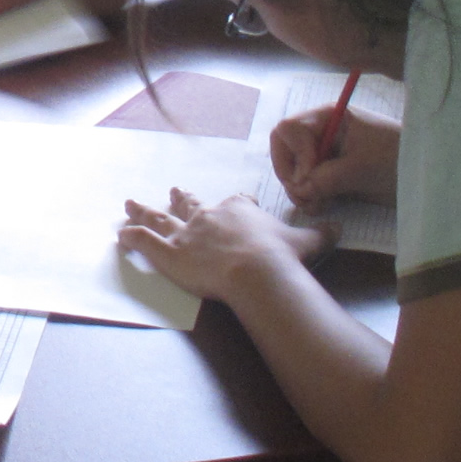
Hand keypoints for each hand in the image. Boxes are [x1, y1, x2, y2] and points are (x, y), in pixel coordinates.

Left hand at [119, 187, 328, 302]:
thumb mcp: (306, 242)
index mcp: (239, 210)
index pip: (237, 201)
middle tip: (173, 190)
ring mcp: (186, 234)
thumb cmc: (280, 256)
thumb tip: (340, 228)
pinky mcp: (168, 253)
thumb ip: (320, 234)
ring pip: (160, 218)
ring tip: (130, 203)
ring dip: (144, 210)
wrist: (256, 271)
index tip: (239, 201)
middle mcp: (209, 217)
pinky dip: (131, 237)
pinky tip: (120, 234)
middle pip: (191, 204)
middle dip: (181, 198)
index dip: (237, 203)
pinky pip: (144, 242)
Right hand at [270, 104, 399, 209]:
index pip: (288, 131)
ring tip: (318, 205)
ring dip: (301, 191)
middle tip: (307, 197)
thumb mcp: (361, 167)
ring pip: (295, 172)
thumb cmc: (397, 159)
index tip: (310, 177)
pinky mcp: (332, 175)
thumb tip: (299, 190)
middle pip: (286, 152)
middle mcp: (322, 134)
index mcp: (328, 119)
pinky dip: (311, 198)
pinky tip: (324, 206)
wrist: (425, 175)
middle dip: (292, 177)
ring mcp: (326, 156)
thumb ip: (326, 177)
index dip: (293, 155)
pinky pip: (309, 186)